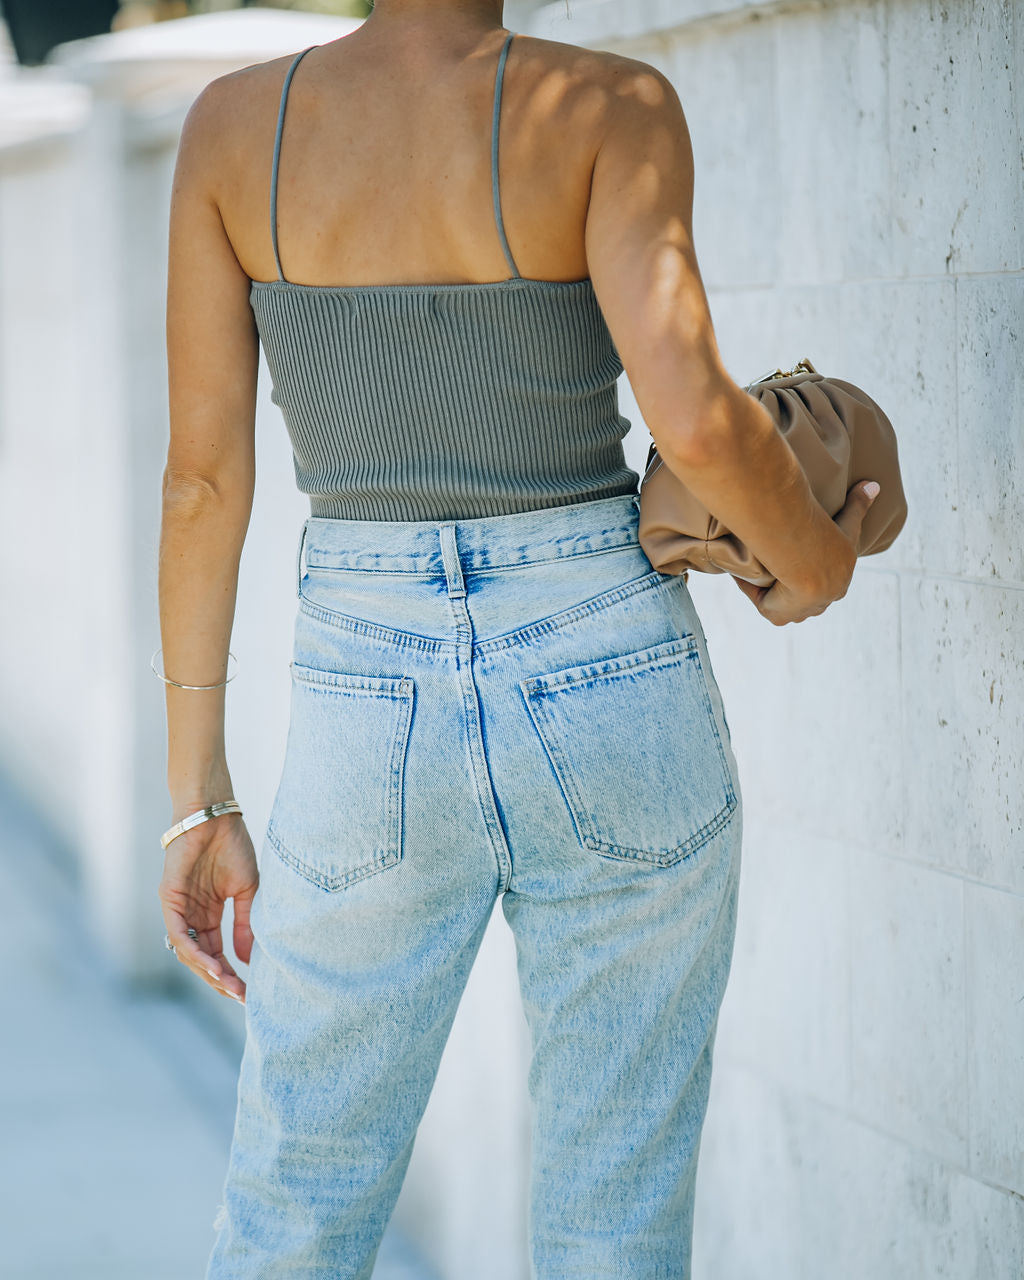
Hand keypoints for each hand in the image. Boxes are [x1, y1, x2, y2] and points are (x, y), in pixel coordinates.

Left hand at [158, 811, 258, 1003]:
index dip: (230, 973)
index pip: (216, 953)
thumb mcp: (246, 891)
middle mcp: (191, 916)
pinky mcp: (169, 898)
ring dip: (207, 971)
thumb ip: (245, 924)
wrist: (216, 816)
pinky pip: (176, 932)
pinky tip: (211, 964)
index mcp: (208, 915)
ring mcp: (178, 908)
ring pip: (187, 952)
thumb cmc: (232, 846)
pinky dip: (192, 951)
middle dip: (219, 980)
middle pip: (200, 959)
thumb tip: (245, 960)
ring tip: (228, 984)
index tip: (248, 991)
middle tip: (239, 995)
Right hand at [731, 480, 880, 625]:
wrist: (809, 564)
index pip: (823, 583)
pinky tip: (742, 568)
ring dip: (768, 586)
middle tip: (773, 558)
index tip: (796, 550)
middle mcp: (818, 604)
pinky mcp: (777, 615)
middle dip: (787, 582)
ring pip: (778, 599)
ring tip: (756, 562)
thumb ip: (858, 505)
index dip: (810, 569)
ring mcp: (797, 612)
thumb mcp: (848, 522)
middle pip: (799, 596)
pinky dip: (751, 585)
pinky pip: (760, 600)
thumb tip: (875, 484)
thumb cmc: (829, 542)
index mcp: (836, 586)